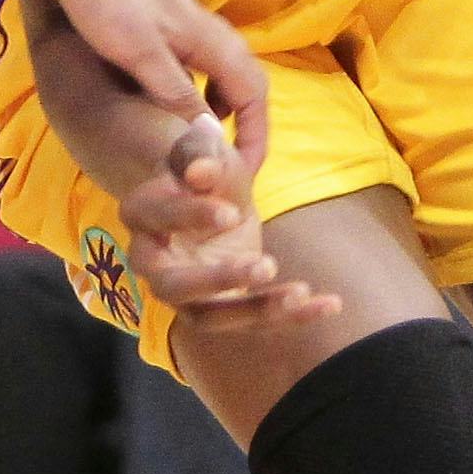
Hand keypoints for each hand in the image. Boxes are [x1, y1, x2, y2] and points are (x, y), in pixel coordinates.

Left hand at [25, 0, 270, 170]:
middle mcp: (203, 32)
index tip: (241, 178)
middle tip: (220, 170)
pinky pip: (188, 68)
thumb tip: (210, 145)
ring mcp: (179, 27)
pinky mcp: (153, 24)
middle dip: (240, 129)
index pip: (254, 96)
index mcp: (209, 40)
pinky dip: (187, 94)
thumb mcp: (138, 52)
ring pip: (214, 76)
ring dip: (214, 112)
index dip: (254, 139)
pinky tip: (158, 109)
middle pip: (242, 86)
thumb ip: (175, 94)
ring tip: (193, 147)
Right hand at [116, 114, 334, 324]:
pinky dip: (292, 316)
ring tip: (300, 293)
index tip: (234, 212)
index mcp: (143, 213)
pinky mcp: (218, 310)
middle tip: (265, 265)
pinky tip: (329, 304)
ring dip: (255, 310)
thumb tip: (201, 172)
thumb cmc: (207, 170)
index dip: (192, 216)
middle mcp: (153, 261)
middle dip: (217, 280)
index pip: (157, 217)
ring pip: (208, 317)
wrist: (216, 201)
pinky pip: (251, 323)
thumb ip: (202, 153)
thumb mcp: (208, 150)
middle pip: (171, 285)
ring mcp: (183, 294)